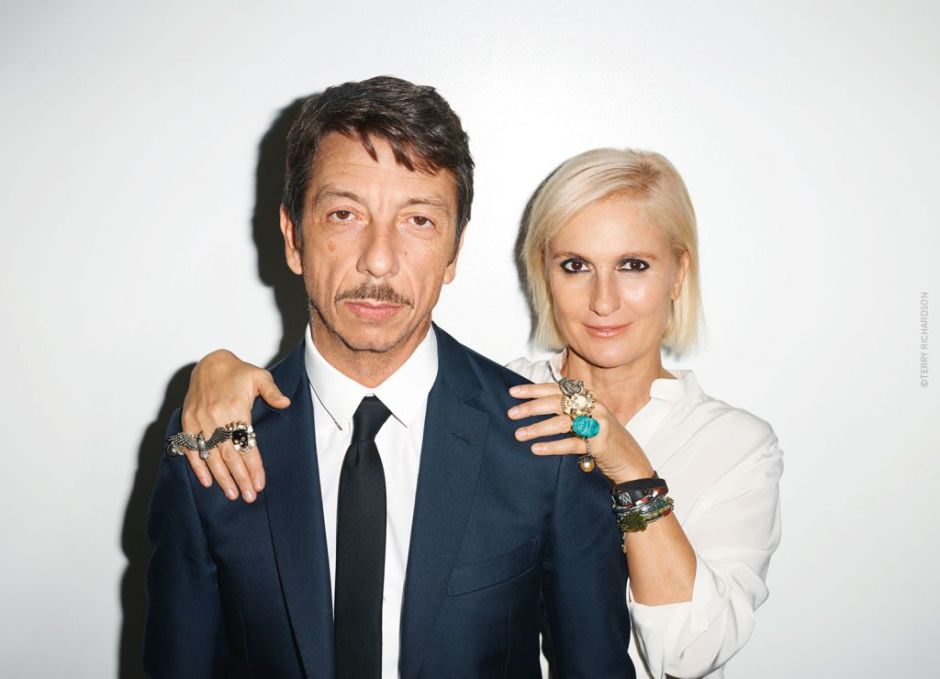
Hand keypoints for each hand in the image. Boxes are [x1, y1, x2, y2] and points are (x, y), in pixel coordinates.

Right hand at [180, 349, 289, 501]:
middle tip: (249, 496)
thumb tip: (285, 403)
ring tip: (232, 494)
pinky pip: (190, 448)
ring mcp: (199, 421)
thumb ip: (272, 391)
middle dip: (240, 478)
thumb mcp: (259, 376)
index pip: (246, 444)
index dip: (254, 466)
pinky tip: (207, 481)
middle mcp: (215, 417)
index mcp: (234, 408)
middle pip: (230, 455)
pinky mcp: (187, 422)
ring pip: (211, 456)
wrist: (209, 363)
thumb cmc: (237, 372)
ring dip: (221, 477)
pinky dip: (198, 466)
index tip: (260, 483)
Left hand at [507, 382, 653, 483]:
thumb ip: (567, 411)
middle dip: (531, 407)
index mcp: (588, 397)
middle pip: (557, 402)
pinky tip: (537, 449)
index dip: (534, 389)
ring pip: (562, 422)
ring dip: (537, 428)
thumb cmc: (604, 440)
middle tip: (511, 414)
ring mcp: (598, 424)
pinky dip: (552, 446)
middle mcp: (594, 406)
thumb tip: (535, 406)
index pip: (557, 388)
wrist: (631, 461)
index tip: (513, 392)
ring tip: (519, 435)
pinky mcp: (600, 444)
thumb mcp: (587, 419)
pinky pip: (572, 444)